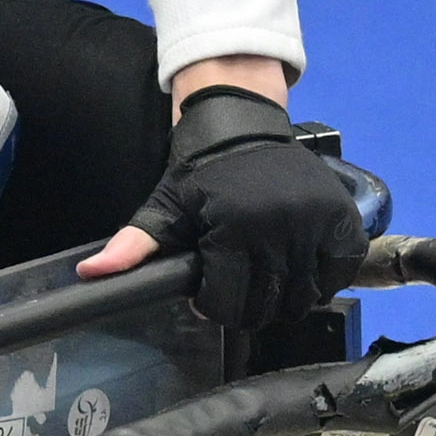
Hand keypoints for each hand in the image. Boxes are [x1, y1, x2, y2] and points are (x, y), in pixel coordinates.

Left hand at [81, 69, 365, 334]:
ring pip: (306, 296)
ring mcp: (318, 223)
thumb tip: (90, 274)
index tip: (208, 297)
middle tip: (237, 292)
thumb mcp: (164, 206)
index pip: (228, 301)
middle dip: (247, 309)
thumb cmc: (202, 171)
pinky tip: (297, 273)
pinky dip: (322, 283)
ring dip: (285, 301)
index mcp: (234, 227)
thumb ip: (133, 245)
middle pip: (268, 304)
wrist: (244, 126)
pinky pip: (339, 273)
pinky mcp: (345, 220)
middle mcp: (282, 226)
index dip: (214, 307)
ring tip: (266, 283)